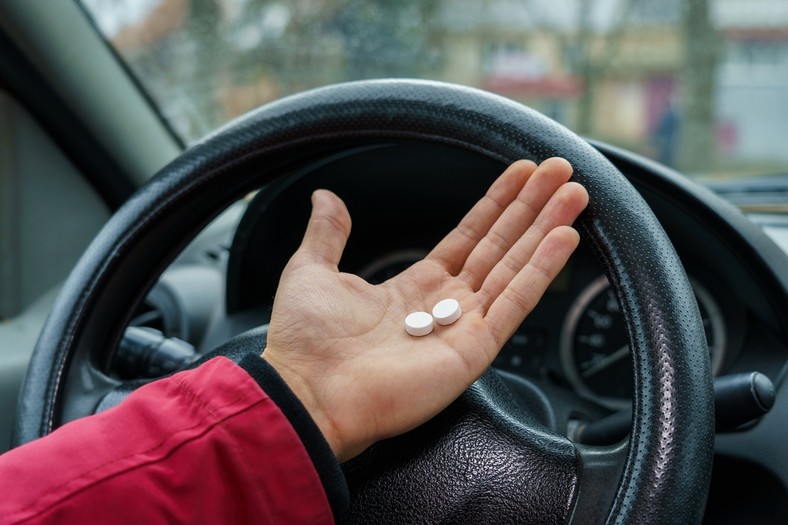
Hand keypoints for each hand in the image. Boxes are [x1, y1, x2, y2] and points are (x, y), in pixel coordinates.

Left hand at [262, 158, 588, 461]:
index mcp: (412, 288)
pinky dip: (540, 270)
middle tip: (561, 172)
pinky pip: (514, 303)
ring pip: (514, 268)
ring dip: (546, 230)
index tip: (521, 174)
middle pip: (499, 247)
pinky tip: (563, 238)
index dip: (495, 205)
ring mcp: (462, 328)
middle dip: (531, 208)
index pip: (467, 237)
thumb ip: (327, 233)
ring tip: (575, 193)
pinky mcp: (473, 351)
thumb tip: (325, 196)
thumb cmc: (304, 341)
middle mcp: (444, 306)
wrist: (304, 391)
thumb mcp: (311, 271)